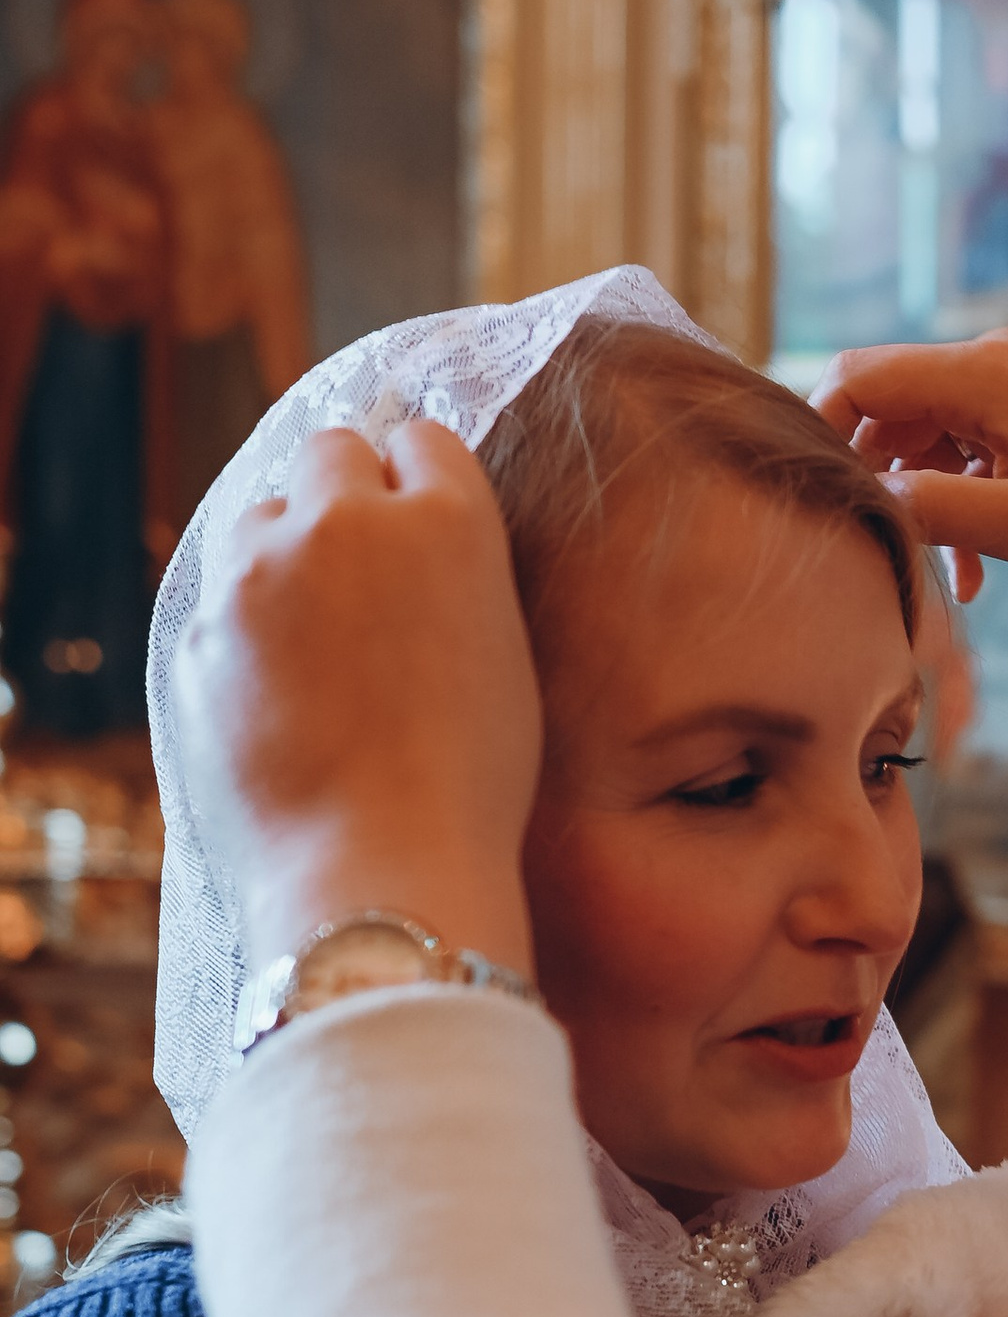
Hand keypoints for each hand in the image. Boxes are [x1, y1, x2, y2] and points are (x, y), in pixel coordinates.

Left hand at [172, 416, 539, 975]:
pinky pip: (221, 605)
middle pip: (330, 453)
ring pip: (260, 518)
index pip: (419, 441)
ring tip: (316, 635)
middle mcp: (344, 524)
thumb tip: (409, 552)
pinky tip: (280, 697)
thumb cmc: (470, 787)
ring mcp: (257, 577)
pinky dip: (245, 632)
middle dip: (345, 498)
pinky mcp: (197, 637)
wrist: (382, 876)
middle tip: (363, 566)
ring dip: (285, 551)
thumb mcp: (501, 658)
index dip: (418, 480)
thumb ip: (453, 577)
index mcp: (446, 523)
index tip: (417, 516)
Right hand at [819, 324, 1007, 602]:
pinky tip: (976, 567)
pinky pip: (968, 446)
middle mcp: (993, 360)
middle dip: (875, 475)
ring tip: (947, 573)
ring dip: (924, 499)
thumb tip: (867, 499)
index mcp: (982, 373)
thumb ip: (930, 509)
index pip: (859, 376)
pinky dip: (963, 498)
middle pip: (888, 403)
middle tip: (877, 545)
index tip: (819, 496)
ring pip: (926, 433)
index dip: (822, 430)